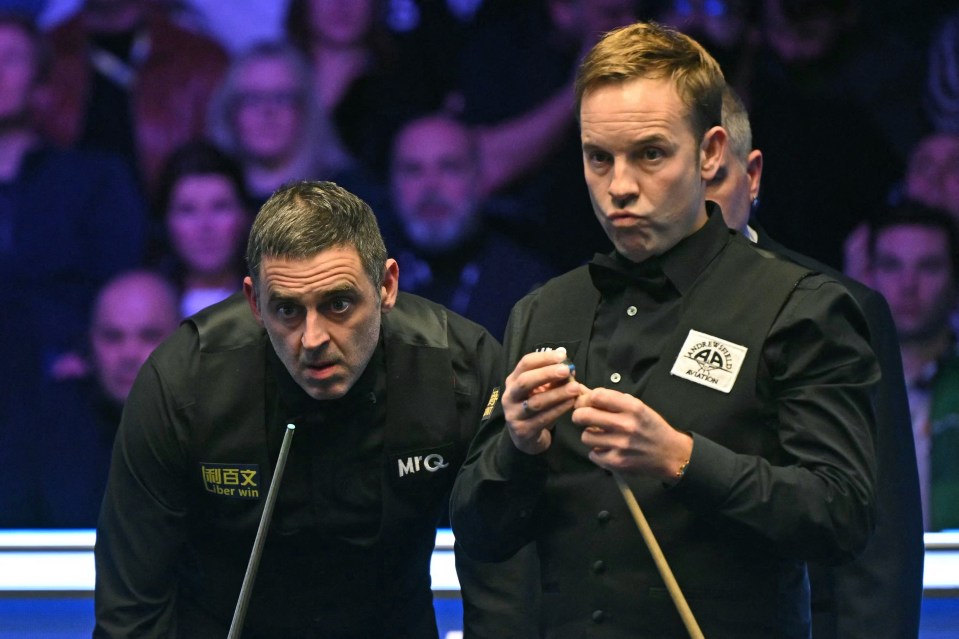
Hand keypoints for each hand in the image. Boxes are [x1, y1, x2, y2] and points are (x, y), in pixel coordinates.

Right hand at [504, 348, 581, 454]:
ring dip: (557, 394)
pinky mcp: (522, 430)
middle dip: (547, 374)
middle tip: (566, 370)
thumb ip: (553, 378)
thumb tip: (569, 366)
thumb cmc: (536, 407)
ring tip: (575, 388)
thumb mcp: (542, 390)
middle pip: (525, 381)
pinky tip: (571, 403)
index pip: (525, 364)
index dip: (544, 358)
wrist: (527, 437)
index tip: (563, 356)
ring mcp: (514, 414)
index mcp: (513, 381)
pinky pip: (542, 419)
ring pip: (536, 402)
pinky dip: (558, 410)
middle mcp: (509, 396)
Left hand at [572, 388, 691, 480]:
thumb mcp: (638, 407)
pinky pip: (593, 454)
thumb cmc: (651, 427)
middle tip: (582, 418)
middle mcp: (626, 425)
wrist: (671, 454)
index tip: (587, 403)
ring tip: (600, 436)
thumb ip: (612, 400)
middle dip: (579, 415)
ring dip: (590, 435)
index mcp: (632, 407)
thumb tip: (582, 391)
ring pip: (585, 436)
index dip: (587, 398)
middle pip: (584, 415)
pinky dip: (597, 452)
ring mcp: (621, 445)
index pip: (596, 396)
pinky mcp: (617, 462)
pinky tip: (608, 449)